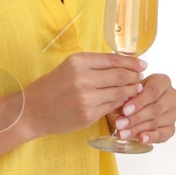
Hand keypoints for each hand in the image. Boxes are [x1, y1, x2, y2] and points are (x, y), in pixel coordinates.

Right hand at [18, 52, 145, 139]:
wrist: (33, 110)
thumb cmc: (52, 87)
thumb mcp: (69, 68)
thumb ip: (94, 66)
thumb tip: (123, 65)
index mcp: (78, 62)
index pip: (113, 60)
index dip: (131, 62)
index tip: (142, 64)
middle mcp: (83, 78)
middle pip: (120, 75)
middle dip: (135, 76)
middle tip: (140, 77)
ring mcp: (86, 98)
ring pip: (120, 92)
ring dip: (131, 91)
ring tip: (135, 89)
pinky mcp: (89, 114)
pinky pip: (112, 106)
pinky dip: (120, 103)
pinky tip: (122, 101)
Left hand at [107, 72, 175, 144]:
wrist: (139, 103)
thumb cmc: (133, 93)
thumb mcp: (129, 91)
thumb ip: (126, 96)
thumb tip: (117, 105)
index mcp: (163, 81)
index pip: (153, 92)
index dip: (138, 102)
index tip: (124, 110)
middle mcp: (172, 96)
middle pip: (155, 109)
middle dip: (136, 118)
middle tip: (119, 124)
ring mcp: (174, 113)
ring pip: (157, 122)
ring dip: (138, 129)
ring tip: (122, 133)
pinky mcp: (172, 127)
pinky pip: (164, 134)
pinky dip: (151, 137)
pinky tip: (140, 139)